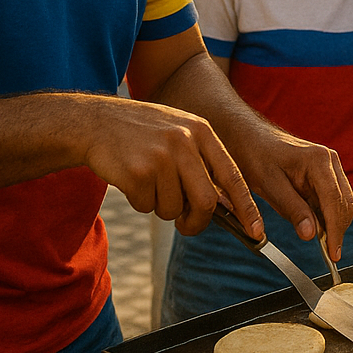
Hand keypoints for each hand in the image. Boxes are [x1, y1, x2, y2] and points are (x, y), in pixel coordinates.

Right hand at [81, 97, 258, 237]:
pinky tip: (132, 181)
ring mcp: (161, 156)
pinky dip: (141, 203)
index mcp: (201, 131)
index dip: (246, 207)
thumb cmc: (143, 134)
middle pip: (206, 201)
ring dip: (162, 207)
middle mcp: (185, 142)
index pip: (232, 176)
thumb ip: (203, 161)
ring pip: (173, 208)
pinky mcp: (137, 172)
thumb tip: (225, 205)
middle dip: (197, 221)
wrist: (96, 121)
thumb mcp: (180, 133)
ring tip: (149, 184)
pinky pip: (147, 206)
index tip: (256, 231)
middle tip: (186, 225)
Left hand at [223, 124, 352, 258]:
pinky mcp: (326, 171)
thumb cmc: (256, 157)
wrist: (250, 138)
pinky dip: (328, 214)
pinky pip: (334, 197)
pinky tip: (316, 226)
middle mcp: (330, 160)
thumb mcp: (269, 185)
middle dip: (338, 229)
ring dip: (334, 222)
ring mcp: (330, 164)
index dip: (336, 230)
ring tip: (322, 244)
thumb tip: (311, 235)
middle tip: (329, 255)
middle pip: (345, 202)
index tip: (333, 254)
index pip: (335, 201)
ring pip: (343, 201)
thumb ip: (292, 209)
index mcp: (318, 161)